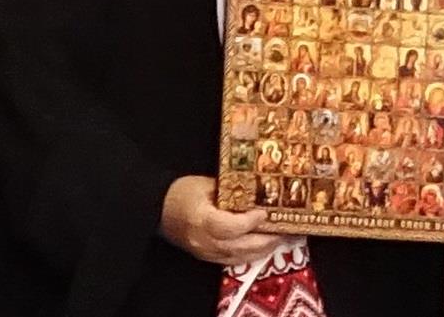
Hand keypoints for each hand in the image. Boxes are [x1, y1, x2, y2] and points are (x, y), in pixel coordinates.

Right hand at [160, 175, 282, 264]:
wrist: (157, 209)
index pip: (230, 227)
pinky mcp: (206, 257)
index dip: (250, 222)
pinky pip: (233, 260)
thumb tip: (254, 191)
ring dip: (263, 250)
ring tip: (282, 238)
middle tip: (286, 230)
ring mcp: (206, 252)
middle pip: (241, 247)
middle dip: (266, 240)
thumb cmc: (181, 192)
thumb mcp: (205, 183)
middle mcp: (205, 241)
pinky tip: (263, 246)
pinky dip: (251, 254)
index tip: (265, 212)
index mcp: (202, 219)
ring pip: (240, 257)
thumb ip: (230, 190)